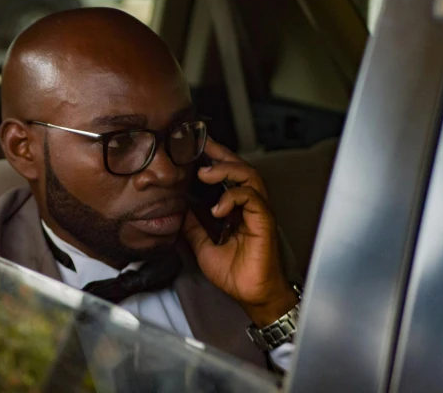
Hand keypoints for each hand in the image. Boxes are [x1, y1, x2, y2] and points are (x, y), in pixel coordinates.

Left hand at [184, 138, 296, 325]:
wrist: (250, 295)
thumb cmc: (233, 272)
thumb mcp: (202, 244)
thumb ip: (192, 225)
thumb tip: (177, 209)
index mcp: (237, 208)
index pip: (228, 174)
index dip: (215, 158)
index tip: (197, 147)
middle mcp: (250, 206)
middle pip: (241, 167)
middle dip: (221, 154)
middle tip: (202, 147)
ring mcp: (259, 212)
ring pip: (249, 176)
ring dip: (227, 170)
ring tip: (205, 174)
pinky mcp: (264, 222)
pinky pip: (253, 199)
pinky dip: (234, 197)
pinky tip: (218, 208)